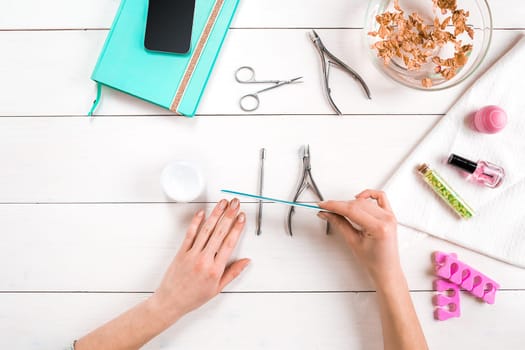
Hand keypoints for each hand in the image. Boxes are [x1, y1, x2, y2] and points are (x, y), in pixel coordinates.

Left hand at [150, 198, 249, 324]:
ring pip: (206, 230)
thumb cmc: (194, 297)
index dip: (237, 228)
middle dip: (229, 215)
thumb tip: (246, 261)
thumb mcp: (218, 288)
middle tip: (235, 203)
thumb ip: (233, 273)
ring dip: (215, 214)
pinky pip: (190, 234)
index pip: (230, 243)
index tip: (242, 216)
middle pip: (220, 233)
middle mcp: (204, 260)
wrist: (171, 302)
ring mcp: (192, 254)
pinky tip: (202, 212)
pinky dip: (196, 222)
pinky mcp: (181, 252)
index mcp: (216, 270)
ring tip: (222, 203)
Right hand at [318, 190, 400, 286]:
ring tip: (339, 209)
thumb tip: (328, 213)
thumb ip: (340, 224)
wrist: (386, 269)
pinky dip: (368, 194)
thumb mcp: (353, 242)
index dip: (335, 205)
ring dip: (350, 202)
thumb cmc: (374, 261)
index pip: (352, 210)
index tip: (323, 205)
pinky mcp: (389, 214)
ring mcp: (389, 216)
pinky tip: (358, 198)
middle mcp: (386, 219)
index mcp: (378, 227)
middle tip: (327, 209)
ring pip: (365, 201)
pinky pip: (380, 196)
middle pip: (357, 204)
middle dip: (339, 205)